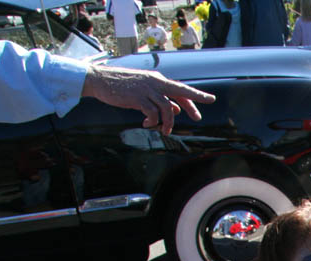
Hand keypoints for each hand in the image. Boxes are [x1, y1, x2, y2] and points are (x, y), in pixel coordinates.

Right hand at [81, 65, 215, 134]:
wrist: (100, 80)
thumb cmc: (122, 86)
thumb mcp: (145, 92)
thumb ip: (161, 99)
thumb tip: (177, 110)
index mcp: (158, 80)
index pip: (180, 89)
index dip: (195, 97)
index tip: (210, 99)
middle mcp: (155, 82)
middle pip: (181, 91)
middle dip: (195, 101)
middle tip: (201, 115)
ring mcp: (146, 89)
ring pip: (167, 107)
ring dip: (168, 122)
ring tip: (165, 131)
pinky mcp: (136, 97)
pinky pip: (152, 112)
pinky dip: (152, 121)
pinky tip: (146, 124)